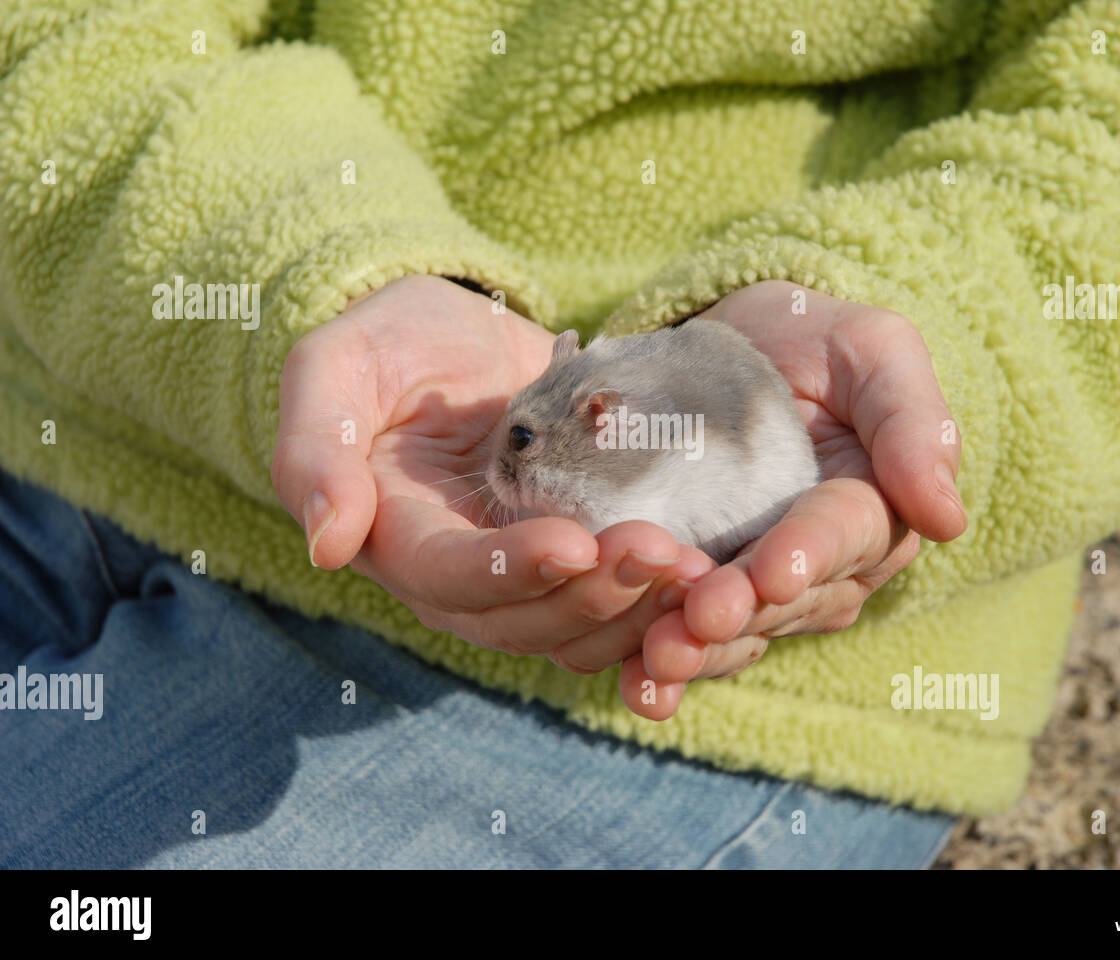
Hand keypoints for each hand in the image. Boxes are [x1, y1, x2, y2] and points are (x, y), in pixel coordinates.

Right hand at [270, 275, 695, 655]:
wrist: (465, 336)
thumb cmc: (393, 342)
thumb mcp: (336, 366)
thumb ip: (315, 445)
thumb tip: (327, 542)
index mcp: (396, 536)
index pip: (446, 576)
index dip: (508, 572)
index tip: (574, 545)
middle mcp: (458, 575)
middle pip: (521, 619)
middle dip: (593, 594)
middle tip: (665, 553)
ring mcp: (519, 574)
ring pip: (573, 627)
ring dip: (635, 610)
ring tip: (697, 569)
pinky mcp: (573, 556)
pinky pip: (612, 604)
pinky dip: (657, 603)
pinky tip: (708, 573)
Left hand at [618, 280, 967, 718]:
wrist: (734, 347)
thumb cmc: (815, 341)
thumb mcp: (872, 350)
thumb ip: (912, 422)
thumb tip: (948, 518)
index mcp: (870, 507)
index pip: (842, 534)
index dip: (806, 554)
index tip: (770, 573)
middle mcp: (823, 566)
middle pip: (783, 598)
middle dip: (740, 612)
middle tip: (696, 620)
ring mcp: (760, 590)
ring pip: (737, 632)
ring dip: (698, 651)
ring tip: (657, 659)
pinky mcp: (701, 595)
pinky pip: (688, 636)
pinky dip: (658, 664)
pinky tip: (636, 686)